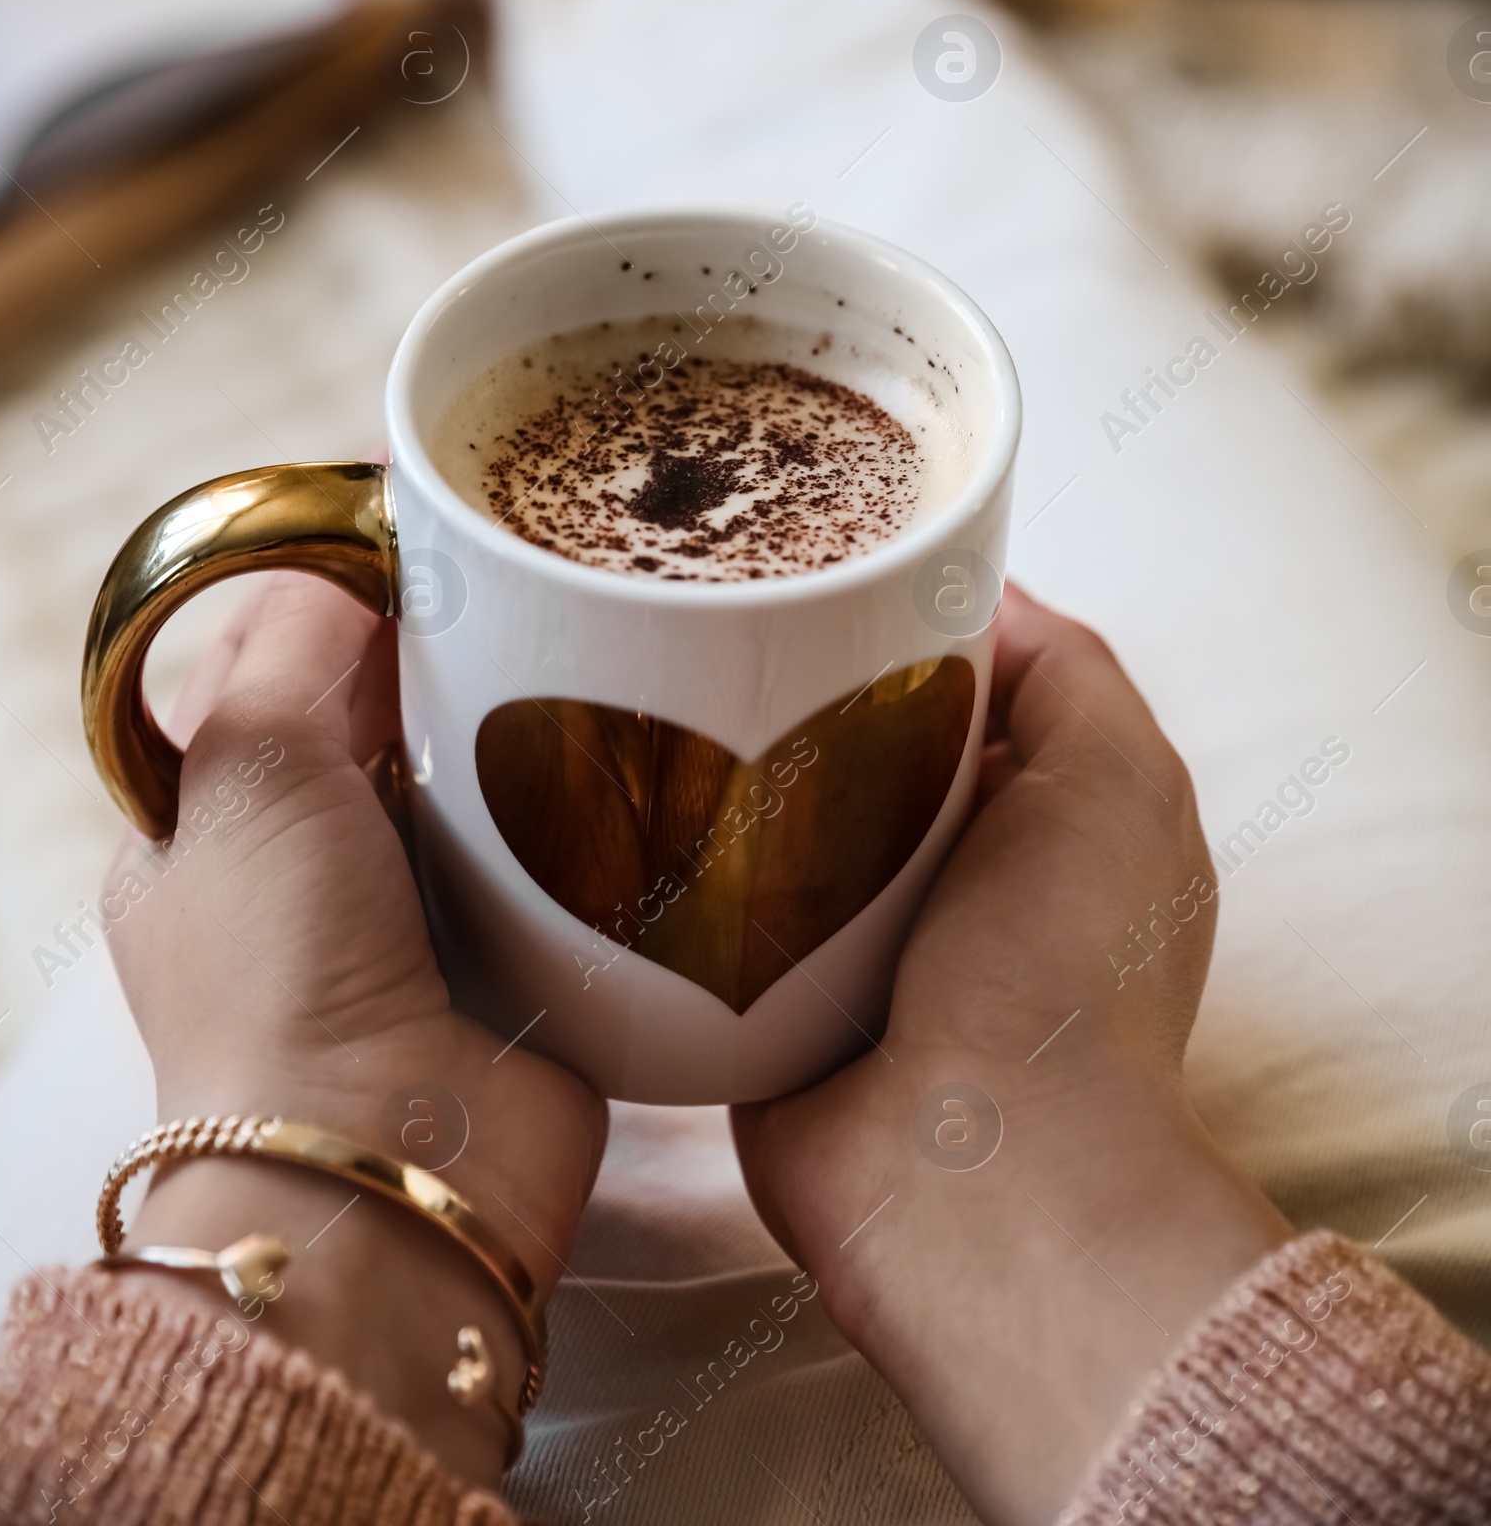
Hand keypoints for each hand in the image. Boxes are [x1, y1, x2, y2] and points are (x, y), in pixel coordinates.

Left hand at [107, 573, 606, 1477]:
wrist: (388, 1176)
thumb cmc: (278, 979)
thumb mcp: (245, 764)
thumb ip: (290, 639)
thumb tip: (352, 548)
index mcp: (207, 830)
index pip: (269, 668)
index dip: (338, 588)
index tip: (422, 522)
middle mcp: (309, 877)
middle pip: (388, 716)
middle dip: (451, 653)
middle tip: (532, 572)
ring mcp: (418, 928)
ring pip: (483, 780)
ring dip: (530, 727)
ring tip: (600, 640)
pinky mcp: (521, 970)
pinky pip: (564, 858)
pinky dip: (595, 812)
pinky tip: (641, 747)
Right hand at [733, 585, 1287, 1525]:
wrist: (968, 1176)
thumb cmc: (1064, 979)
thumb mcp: (1120, 776)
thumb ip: (1069, 668)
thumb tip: (980, 596)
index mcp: (1045, 828)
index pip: (965, 690)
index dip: (901, 626)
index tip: (821, 565)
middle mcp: (953, 883)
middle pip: (860, 741)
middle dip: (803, 689)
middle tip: (722, 623)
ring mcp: (855, 946)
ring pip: (775, 817)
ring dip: (730, 775)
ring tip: (656, 694)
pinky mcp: (764, 1002)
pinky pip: (707, 907)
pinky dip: (678, 867)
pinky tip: (623, 802)